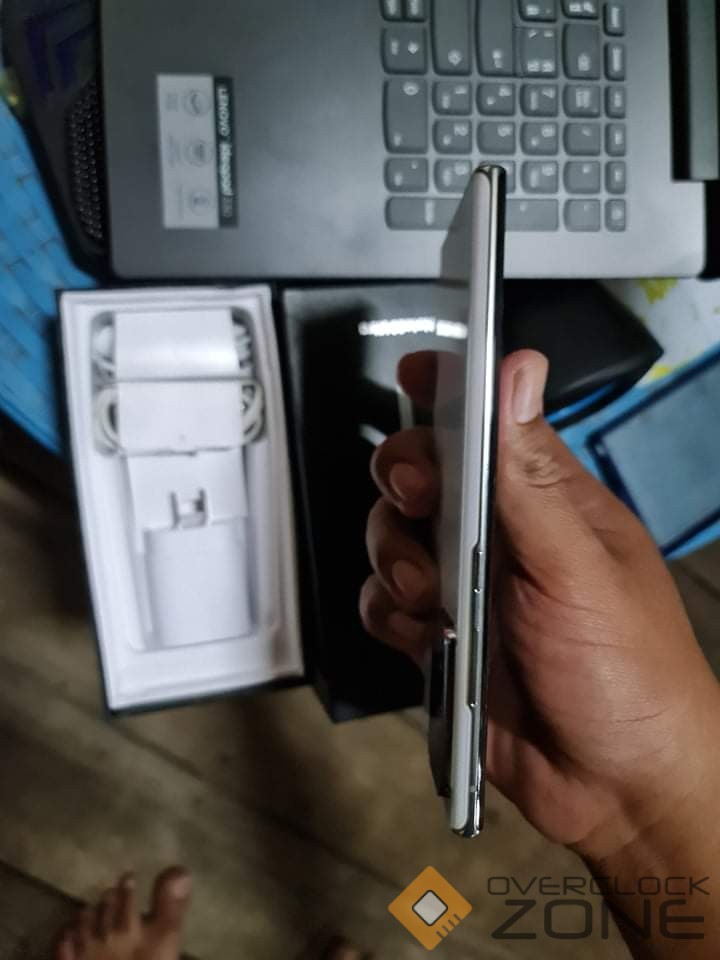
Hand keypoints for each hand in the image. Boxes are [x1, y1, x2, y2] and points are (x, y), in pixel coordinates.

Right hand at [361, 348, 719, 857]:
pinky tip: (427, 637)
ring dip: (396, 561)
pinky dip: (391, 616)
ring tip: (433, 597)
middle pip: (423, 475)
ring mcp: (468, 589)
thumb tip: (516, 372)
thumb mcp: (579, 568)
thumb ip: (531, 477)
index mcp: (548, 503)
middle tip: (419, 503)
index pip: (491, 423)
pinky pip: (384, 606)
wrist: (618, 790)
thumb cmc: (630, 673)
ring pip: (393, 540)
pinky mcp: (441, 639)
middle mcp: (503, 538)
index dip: (446, 392)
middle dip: (405, 483)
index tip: (410, 374)